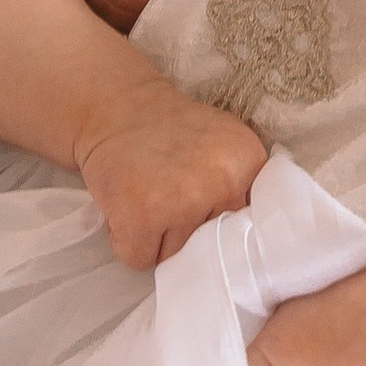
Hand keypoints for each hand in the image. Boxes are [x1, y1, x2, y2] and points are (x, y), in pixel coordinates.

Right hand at [75, 80, 262, 270]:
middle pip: (212, 245)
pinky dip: (126, 241)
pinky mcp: (141, 218)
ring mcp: (182, 203)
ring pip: (176, 256)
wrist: (117, 107)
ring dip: (157, 237)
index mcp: (248, 161)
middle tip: (167, 197)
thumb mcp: (223, 144)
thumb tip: (243, 238)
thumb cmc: (169, 130)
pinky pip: (139, 259)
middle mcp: (222, 183)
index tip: (204, 207)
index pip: (246, 226)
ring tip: (145, 199)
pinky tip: (125, 208)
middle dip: (188, 229)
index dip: (220, 220)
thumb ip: (241, 183)